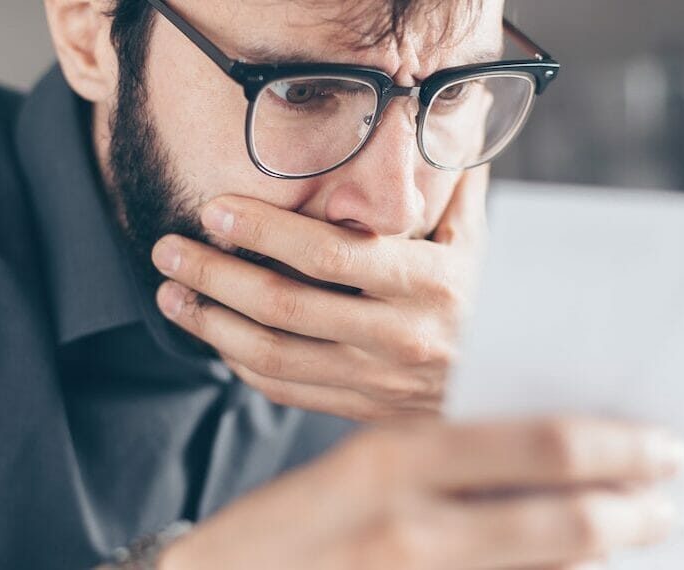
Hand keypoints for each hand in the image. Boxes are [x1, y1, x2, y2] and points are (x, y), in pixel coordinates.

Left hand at [151, 169, 486, 420]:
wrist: (516, 393)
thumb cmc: (495, 309)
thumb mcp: (482, 248)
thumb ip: (456, 194)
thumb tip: (452, 126)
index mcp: (427, 282)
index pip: (328, 253)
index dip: (264, 230)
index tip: (214, 210)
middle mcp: (397, 335)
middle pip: (284, 305)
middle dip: (213, 275)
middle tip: (167, 250)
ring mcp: (376, 380)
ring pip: (273, 354)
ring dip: (211, 323)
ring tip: (170, 296)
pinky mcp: (362, 411)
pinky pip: (286, 390)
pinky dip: (241, 364)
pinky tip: (215, 338)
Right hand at [159, 416, 683, 569]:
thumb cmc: (284, 525)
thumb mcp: (359, 468)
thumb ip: (441, 457)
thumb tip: (527, 455)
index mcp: (394, 460)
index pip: (538, 446)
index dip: (612, 448)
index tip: (653, 445)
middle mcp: (414, 527)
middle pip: (564, 522)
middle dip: (628, 511)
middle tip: (659, 499)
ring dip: (596, 551)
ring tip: (624, 529)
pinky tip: (562, 567)